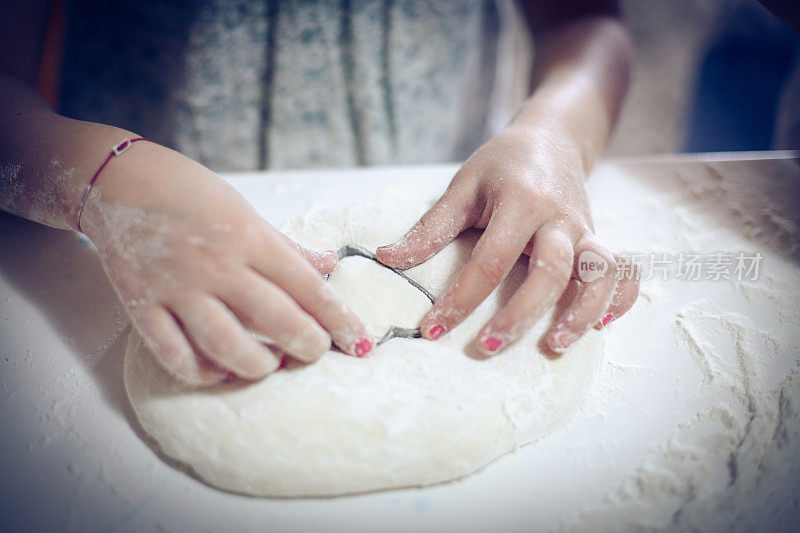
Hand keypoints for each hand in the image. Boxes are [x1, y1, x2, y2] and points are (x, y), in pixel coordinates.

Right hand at [81, 142, 372, 384]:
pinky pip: (174, 355)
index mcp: (250, 237)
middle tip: (317, 353)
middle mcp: (217, 265)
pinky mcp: (143, 306)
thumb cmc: (189, 193)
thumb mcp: (245, 210)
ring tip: (272, 364)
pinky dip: (202, 373)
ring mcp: (178, 288)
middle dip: (308, 345)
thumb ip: (287, 245)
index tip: (359, 343)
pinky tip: (221, 371)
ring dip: (257, 365)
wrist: (116, 182)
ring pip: (226, 346)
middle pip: (276, 320)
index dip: (339, 320)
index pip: (308, 288)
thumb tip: (328, 264)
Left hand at [376, 123, 637, 354]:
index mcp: (521, 201)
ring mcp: (585, 230)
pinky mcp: (598, 240)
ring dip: (580, 312)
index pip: (490, 260)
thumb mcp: (462, 188)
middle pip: (550, 272)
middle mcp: (559, 217)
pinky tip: (599, 327)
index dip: (460, 299)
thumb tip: (386, 259)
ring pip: (598, 273)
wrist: (551, 140)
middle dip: (519, 315)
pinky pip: (623, 272)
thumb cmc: (501, 166)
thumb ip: (430, 228)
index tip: (432, 329)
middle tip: (485, 347)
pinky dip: (619, 299)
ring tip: (555, 347)